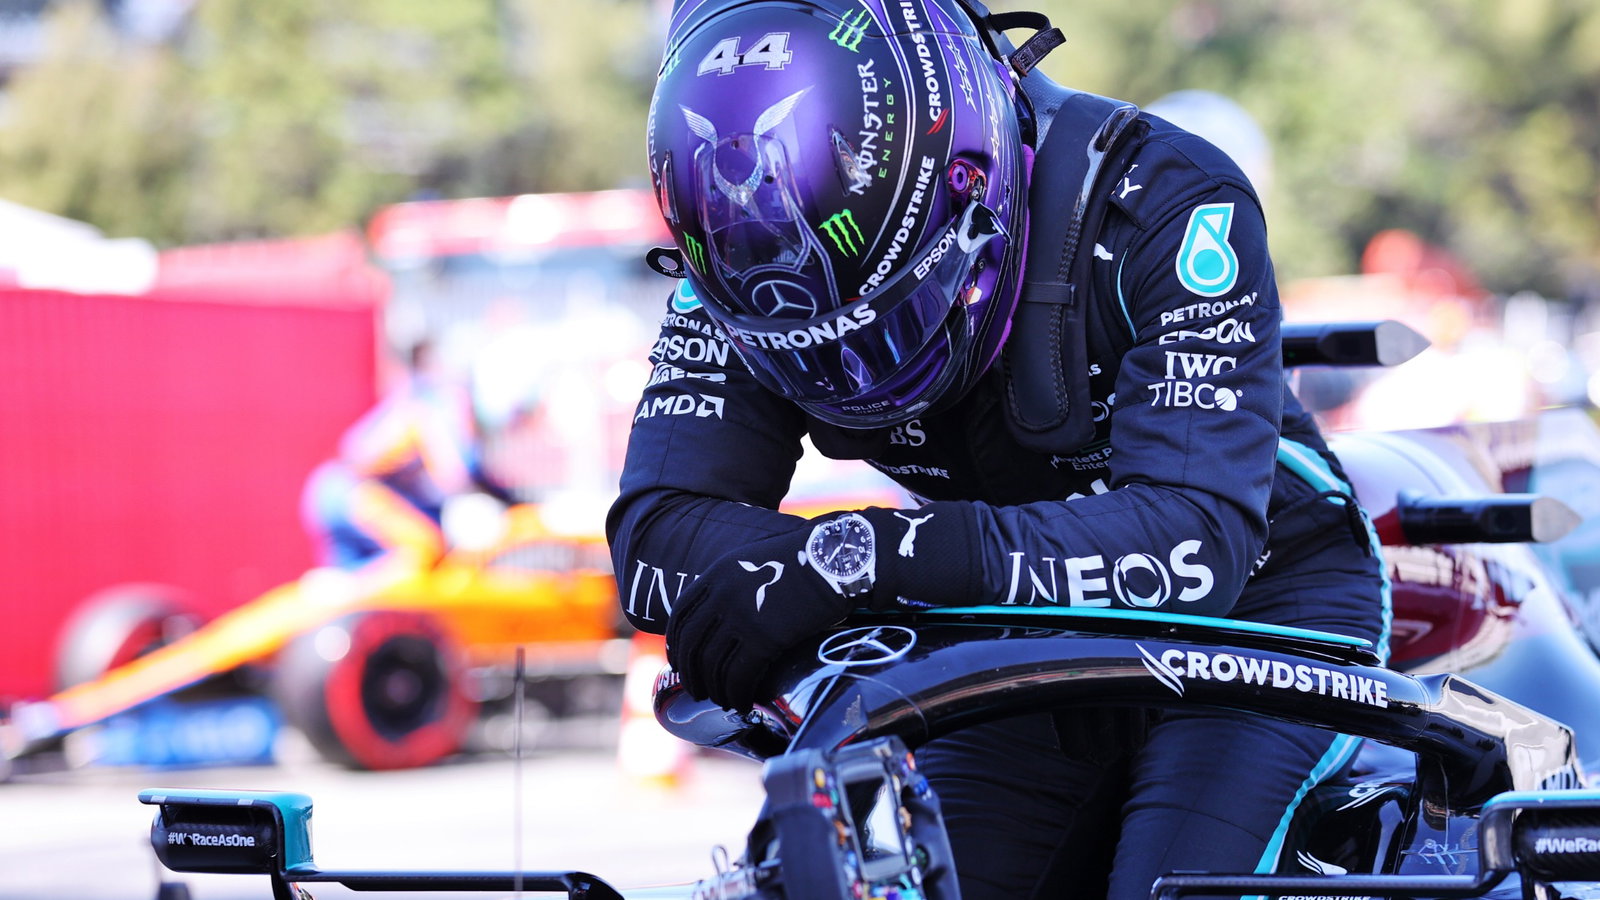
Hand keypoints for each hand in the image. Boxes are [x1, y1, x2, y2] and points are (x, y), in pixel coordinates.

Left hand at [666, 529, 850, 711]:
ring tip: (725, 701)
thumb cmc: (803, 561)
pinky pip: (739, 677)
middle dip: (692, 675)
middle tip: (699, 692)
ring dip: (716, 690)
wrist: (834, 560)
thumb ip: (732, 585)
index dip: (676, 646)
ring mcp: (741, 618)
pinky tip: (744, 703)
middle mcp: (722, 596)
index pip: (680, 617)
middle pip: (692, 646)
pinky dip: (737, 695)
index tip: (680, 663)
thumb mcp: (755, 562)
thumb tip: (724, 616)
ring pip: (713, 666)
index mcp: (716, 575)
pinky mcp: (764, 639)